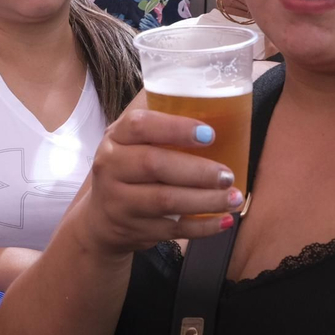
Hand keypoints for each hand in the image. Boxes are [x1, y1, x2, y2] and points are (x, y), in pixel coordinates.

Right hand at [75, 107, 244, 257]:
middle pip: (155, 165)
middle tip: (228, 174)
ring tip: (233, 197)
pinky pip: (173, 230)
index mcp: (115, 138)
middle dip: (198, 170)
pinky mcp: (134, 230)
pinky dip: (203, 227)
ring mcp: (120, 202)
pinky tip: (225, 219)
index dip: (176, 128)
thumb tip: (212, 104)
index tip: (209, 134)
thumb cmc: (128, 170)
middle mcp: (111, 168)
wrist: (100, 220)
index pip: (140, 126)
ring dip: (206, 200)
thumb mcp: (131, 143)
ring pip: (166, 200)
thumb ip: (159, 126)